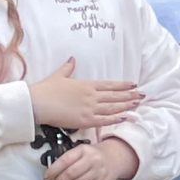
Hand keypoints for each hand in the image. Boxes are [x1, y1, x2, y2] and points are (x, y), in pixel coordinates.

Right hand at [28, 59, 144, 131]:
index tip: (134, 84)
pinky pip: (104, 120)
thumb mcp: (59, 75)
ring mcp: (89, 108)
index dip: (122, 85)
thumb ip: (68, 67)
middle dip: (130, 95)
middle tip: (143, 95)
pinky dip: (116, 119)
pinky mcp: (84, 120)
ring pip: (113, 107)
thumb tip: (72, 58)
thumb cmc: (45, 89)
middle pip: (114, 96)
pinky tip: (126, 117)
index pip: (109, 84)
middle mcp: (91, 96)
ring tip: (138, 104)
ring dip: (127, 105)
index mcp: (86, 84)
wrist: (35, 103)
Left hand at [42, 137, 138, 179]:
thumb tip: (51, 170)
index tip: (47, 176)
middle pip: (70, 173)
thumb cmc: (94, 155)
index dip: (53, 170)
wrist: (114, 158)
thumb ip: (67, 158)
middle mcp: (92, 159)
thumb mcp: (81, 150)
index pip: (65, 160)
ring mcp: (98, 171)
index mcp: (83, 149)